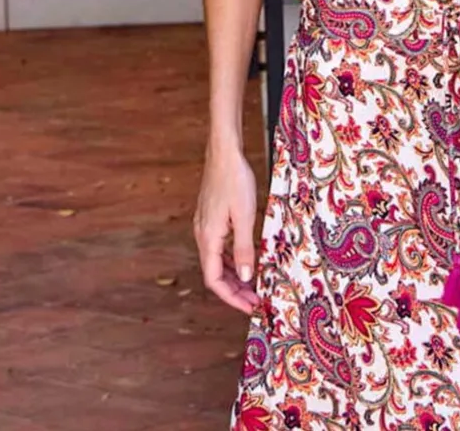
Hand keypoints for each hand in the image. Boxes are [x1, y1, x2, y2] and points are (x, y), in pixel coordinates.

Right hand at [193, 143, 261, 314]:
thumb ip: (244, 248)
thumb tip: (245, 276)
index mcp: (208, 238)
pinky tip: (247, 258)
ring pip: (217, 260)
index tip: (250, 308)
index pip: (214, 280)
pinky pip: (219, 247)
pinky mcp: (212, 216)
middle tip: (256, 301)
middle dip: (235, 290)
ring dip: (234, 275)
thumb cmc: (235, 180)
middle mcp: (202, 234)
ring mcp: (205, 225)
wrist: (224, 151)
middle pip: (214, 273)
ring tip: (254, 285)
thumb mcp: (245, 216)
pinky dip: (231, 258)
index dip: (231, 298)